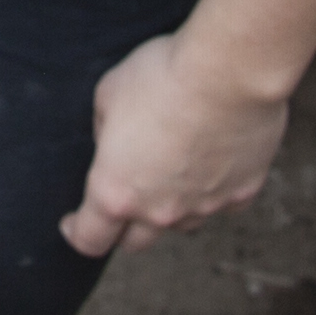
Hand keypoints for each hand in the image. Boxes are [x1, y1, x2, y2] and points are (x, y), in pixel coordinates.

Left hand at [64, 27, 300, 257]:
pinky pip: (222, 204)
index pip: (89, 238)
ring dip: (169, 209)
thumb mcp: (108, 95)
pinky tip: (213, 164)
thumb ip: (104, 130)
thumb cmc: (163, 77)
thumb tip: (113, 144)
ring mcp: (204, 207)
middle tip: (121, 205)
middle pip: (135, 242)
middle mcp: (159, 211)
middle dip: (122, 229)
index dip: (77, 233)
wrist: (230, 72)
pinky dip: (213, 191)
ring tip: (170, 176)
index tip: (74, 224)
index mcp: (116, 191)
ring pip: (181, 224)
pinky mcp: (242, 194)